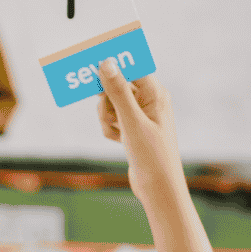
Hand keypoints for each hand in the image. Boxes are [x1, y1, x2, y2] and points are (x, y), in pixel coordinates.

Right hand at [95, 60, 184, 202]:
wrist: (158, 187)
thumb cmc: (152, 155)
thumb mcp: (131, 122)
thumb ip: (118, 92)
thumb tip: (107, 63)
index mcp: (155, 93)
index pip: (131, 67)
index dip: (112, 66)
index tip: (92, 66)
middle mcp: (149, 100)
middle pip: (117, 86)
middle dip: (106, 101)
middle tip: (108, 114)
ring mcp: (140, 115)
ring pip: (111, 104)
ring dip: (106, 118)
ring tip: (116, 134)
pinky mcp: (132, 128)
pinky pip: (112, 119)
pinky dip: (110, 129)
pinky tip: (118, 141)